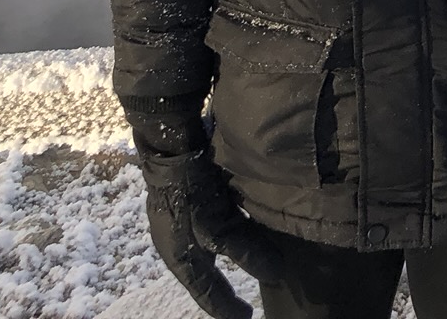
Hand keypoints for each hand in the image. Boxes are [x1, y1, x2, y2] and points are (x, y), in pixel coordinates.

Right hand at [137, 150, 287, 318]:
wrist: (171, 145)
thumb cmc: (189, 192)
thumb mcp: (216, 228)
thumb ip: (244, 251)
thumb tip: (275, 274)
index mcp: (180, 256)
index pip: (206, 292)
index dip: (225, 307)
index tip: (245, 318)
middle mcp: (180, 242)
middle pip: (208, 272)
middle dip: (228, 285)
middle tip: (249, 296)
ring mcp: (184, 220)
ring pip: (215, 246)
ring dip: (236, 254)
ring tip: (260, 260)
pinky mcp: (194, 198)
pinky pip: (218, 222)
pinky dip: (236, 229)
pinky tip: (254, 224)